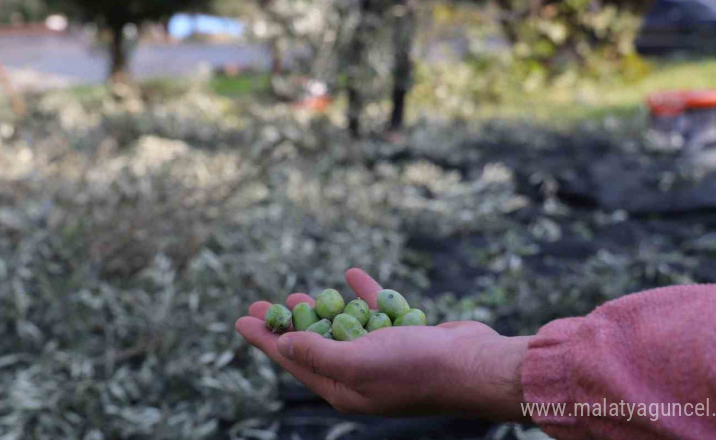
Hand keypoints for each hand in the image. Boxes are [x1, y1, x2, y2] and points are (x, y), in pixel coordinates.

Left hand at [236, 268, 531, 419]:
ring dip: (321, 310)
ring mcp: (384, 357)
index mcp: (344, 389)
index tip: (240, 319)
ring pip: (343, 329)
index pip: (293, 362)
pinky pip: (376, 313)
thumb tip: (283, 345)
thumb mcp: (357, 361)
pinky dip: (362, 295)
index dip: (265, 339)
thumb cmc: (415, 367)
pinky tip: (351, 275)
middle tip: (264, 303)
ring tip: (298, 294)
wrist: (475, 365)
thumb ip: (318, 353)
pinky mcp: (405, 338)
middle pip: (313, 345)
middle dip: (288, 324)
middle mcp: (360, 375)